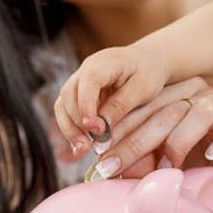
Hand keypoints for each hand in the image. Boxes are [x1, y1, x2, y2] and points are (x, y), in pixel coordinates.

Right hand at [53, 43, 169, 151]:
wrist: (149, 62)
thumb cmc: (149, 72)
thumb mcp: (143, 88)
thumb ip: (121, 105)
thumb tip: (101, 127)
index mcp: (103, 63)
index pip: (87, 82)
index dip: (86, 105)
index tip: (92, 127)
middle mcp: (85, 71)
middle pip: (68, 96)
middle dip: (76, 122)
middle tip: (88, 146)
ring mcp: (80, 83)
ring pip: (63, 105)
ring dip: (70, 129)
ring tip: (81, 151)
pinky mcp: (80, 95)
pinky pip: (69, 112)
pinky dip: (73, 129)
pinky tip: (81, 147)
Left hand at [69, 77, 212, 212]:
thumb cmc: (198, 181)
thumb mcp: (161, 169)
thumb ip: (140, 158)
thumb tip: (105, 161)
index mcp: (181, 100)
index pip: (148, 104)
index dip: (123, 127)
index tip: (101, 153)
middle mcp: (205, 98)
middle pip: (170, 107)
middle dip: (139, 139)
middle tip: (117, 165)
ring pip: (204, 107)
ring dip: (180, 139)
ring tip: (168, 168)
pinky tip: (212, 154)